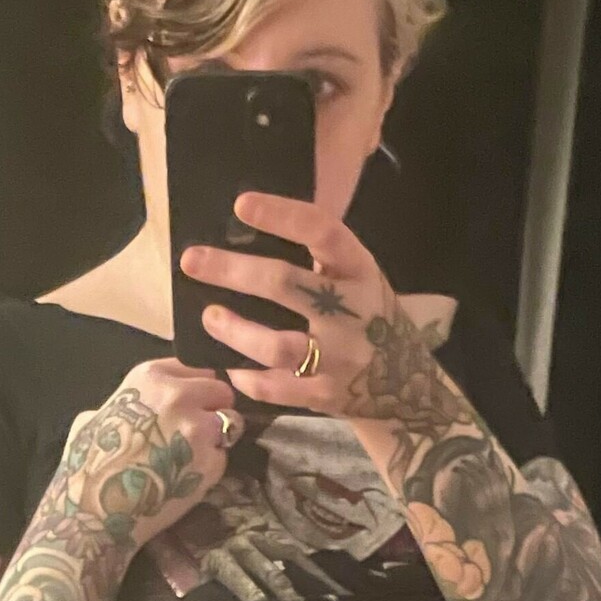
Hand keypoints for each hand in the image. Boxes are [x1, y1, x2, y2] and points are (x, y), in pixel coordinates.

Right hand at [63, 358, 244, 544]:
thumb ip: (122, 404)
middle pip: (220, 390)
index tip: (190, 402)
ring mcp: (199, 428)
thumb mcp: (93, 418)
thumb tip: (130, 406)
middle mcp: (178, 395)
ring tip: (195, 455)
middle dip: (214, 408)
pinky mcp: (213, 462)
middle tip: (198, 431)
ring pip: (231, 421)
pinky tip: (188, 477)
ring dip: (220, 436)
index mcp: (150, 377)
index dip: (195, 387)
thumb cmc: (87, 467)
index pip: (195, 368)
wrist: (96, 513)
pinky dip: (212, 467)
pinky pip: (224, 456)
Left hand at [179, 191, 436, 422]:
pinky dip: (247, 377)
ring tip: (209, 317)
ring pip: (276, 345)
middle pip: (285, 285)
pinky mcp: (326, 396)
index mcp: (361, 271)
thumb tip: (246, 236)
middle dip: (233, 270)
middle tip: (191, 261)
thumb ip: (321, 262)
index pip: (323, 232)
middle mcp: (354, 312)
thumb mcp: (359, 281)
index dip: (282, 216)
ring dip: (235, 330)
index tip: (241, 204)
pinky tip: (230, 366)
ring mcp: (341, 358)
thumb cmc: (370, 319)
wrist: (409, 388)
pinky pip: (276, 388)